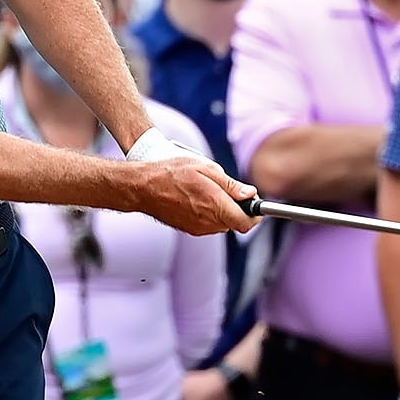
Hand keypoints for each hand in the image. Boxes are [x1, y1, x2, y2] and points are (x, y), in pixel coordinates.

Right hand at [126, 155, 257, 236]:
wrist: (143, 187)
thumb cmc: (172, 173)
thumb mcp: (205, 169)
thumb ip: (231, 185)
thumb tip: (250, 194)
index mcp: (215, 205)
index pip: (246, 222)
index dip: (255, 215)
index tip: (255, 205)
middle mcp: (208, 221)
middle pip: (235, 223)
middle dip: (238, 209)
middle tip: (229, 191)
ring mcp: (197, 228)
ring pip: (222, 224)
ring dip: (223, 211)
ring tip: (209, 191)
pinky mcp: (189, 229)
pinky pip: (209, 225)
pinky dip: (210, 215)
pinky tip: (198, 199)